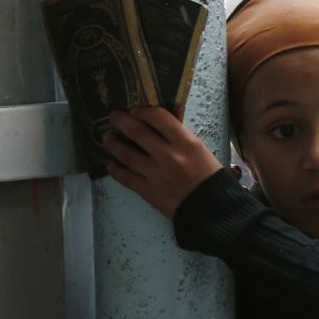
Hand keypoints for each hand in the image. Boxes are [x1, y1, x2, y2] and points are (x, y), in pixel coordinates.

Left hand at [103, 107, 223, 218]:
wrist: (211, 208)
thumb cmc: (209, 176)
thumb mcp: (199, 149)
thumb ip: (179, 137)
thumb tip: (159, 123)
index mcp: (186, 142)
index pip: (159, 117)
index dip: (143, 111)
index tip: (135, 111)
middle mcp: (168, 155)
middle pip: (138, 132)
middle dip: (121, 121)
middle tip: (114, 117)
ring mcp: (155, 174)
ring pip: (126, 154)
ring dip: (113, 144)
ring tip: (107, 138)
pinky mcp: (148, 191)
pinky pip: (126, 177)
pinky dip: (115, 170)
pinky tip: (110, 165)